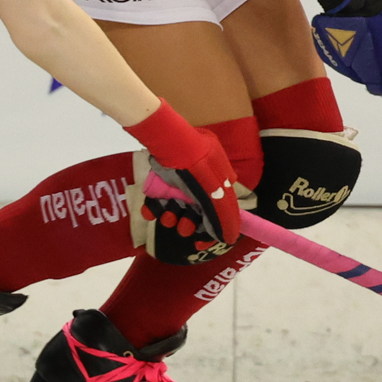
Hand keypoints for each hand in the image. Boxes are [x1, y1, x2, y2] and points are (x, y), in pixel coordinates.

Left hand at [124, 103, 241, 250]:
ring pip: (173, 211)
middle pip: (192, 215)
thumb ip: (223, 208)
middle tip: (184, 227)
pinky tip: (150, 211)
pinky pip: (154, 202)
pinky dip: (152, 208)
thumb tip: (231, 234)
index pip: (216, 214)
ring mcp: (176, 186)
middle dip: (188, 225)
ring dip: (170, 218)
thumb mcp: (216, 182)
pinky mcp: (158, 184)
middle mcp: (195, 187)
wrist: (167, 137)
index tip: (202, 245)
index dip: (211, 232)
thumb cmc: (196, 158)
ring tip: (168, 216)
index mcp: (214, 186)